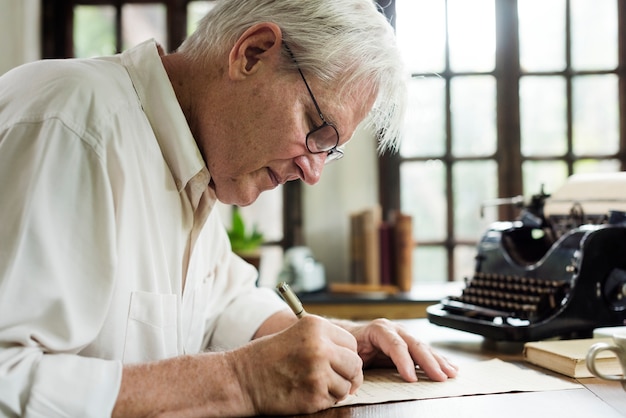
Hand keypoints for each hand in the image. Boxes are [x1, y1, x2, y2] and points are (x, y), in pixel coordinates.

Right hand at [227, 315, 363, 415]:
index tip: (339, 362)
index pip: (351, 343)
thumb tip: (351, 355)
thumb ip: (324, 340)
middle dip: (349, 374)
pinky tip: (307, 392)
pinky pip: (334, 400)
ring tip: (315, 384)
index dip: (346, 355)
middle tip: (336, 378)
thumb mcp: (297, 334)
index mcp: (316, 327)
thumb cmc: (268, 356)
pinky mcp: (314, 396)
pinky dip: (325, 399)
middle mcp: (320, 347)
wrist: (242, 379)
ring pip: (347, 385)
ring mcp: (318, 373)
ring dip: (336, 389)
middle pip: (355, 364)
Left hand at [346, 318, 457, 381]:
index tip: (412, 378)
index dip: (404, 362)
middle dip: (429, 362)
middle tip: (440, 377)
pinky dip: (438, 360)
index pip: (395, 345)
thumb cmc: (350, 346)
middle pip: (414, 345)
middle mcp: (394, 329)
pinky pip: (426, 351)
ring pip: (424, 347)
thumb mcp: (350, 353)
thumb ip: (357, 364)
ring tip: (451, 373)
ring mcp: (404, 335)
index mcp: (378, 330)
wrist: (351, 336)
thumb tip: (358, 379)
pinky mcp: (409, 343)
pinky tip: (450, 366)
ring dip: (439, 361)